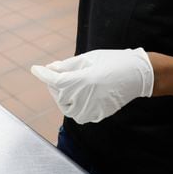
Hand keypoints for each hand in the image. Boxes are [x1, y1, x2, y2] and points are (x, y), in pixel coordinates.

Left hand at [31, 48, 153, 123]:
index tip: (35, 69)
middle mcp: (86, 97)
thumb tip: (50, 69)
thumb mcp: (87, 59)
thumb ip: (66, 66)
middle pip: (59, 95)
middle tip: (59, 73)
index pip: (54, 80)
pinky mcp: (99, 115)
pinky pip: (80, 114)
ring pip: (67, 108)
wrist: (137, 74)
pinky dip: (75, 105)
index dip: (43, 74)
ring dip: (63, 97)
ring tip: (69, 85)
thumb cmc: (112, 61)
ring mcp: (93, 108)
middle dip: (55, 85)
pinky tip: (81, 94)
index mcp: (82, 80)